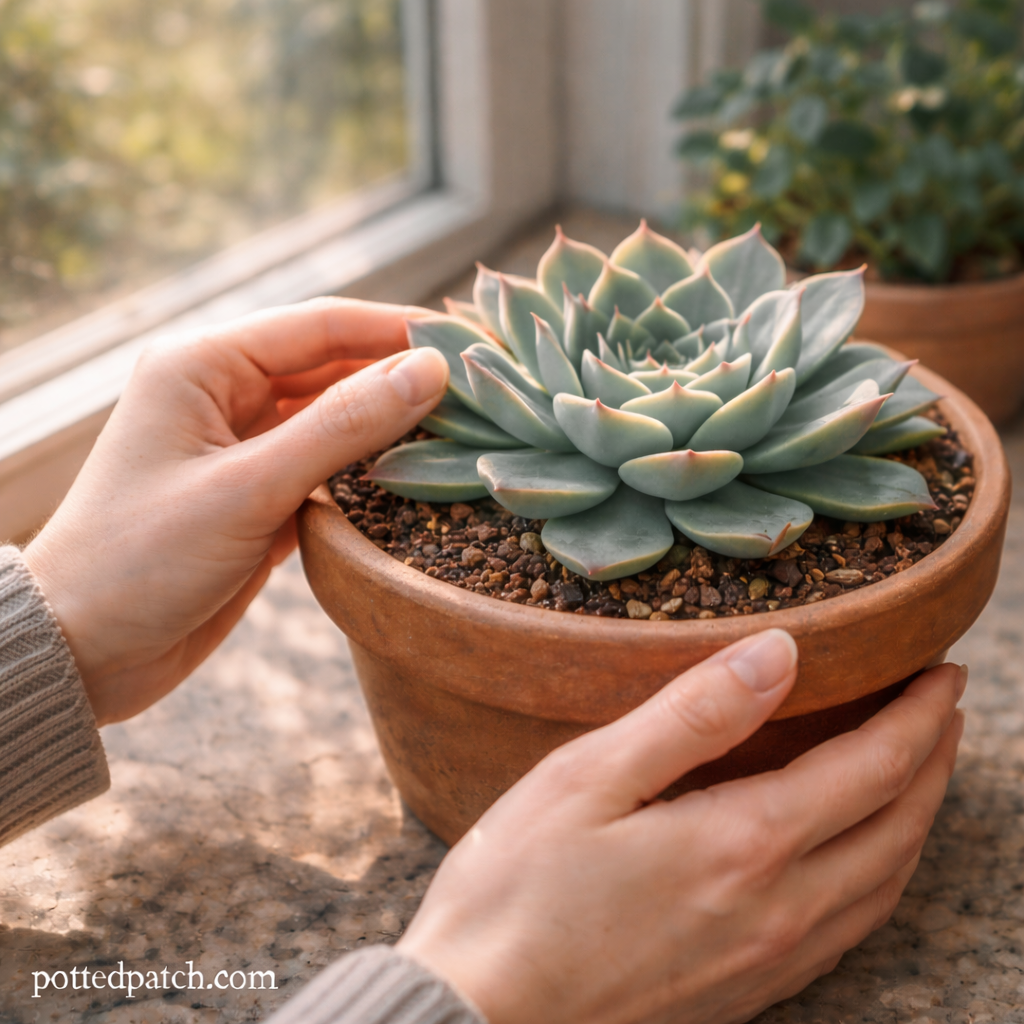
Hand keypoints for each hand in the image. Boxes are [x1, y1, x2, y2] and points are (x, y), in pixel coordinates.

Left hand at [23, 298, 448, 724]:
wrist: (85, 651)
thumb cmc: (142, 559)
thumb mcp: (247, 488)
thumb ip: (342, 427)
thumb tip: (429, 370)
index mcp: (203, 365)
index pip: (321, 326)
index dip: (397, 329)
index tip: (470, 341)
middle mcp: (225, 395)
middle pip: (333, 368)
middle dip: (401, 376)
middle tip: (482, 391)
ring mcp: (244, 448)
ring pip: (335, 419)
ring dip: (390, 425)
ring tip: (463, 430)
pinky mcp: (259, 496)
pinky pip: (327, 467)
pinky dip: (369, 471)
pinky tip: (417, 476)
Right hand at [400, 630, 964, 1023]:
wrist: (479, 1019)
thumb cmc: (516, 891)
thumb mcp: (588, 778)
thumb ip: (692, 714)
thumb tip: (781, 652)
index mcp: (743, 845)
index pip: (872, 769)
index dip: (919, 716)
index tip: (942, 672)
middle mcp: (777, 911)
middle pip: (898, 827)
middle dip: (934, 759)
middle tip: (944, 708)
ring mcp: (767, 963)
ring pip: (885, 885)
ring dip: (917, 818)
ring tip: (919, 772)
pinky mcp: (744, 994)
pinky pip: (849, 930)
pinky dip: (881, 878)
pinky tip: (860, 862)